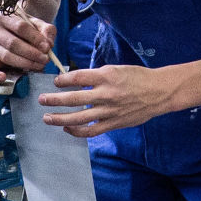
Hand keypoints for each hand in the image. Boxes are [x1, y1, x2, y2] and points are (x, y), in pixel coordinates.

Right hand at [0, 8, 54, 74]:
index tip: (47, 47)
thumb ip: (47, 31)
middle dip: (31, 53)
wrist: (18, 36)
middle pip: (13, 43)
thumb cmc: (29, 30)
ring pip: (6, 56)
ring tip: (39, 66)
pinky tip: (3, 78)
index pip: (20, 27)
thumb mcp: (39, 26)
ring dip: (25, 63)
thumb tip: (48, 44)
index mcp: (4, 17)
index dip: (35, 38)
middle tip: (45, 59)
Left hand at [41, 64, 176, 136]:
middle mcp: (106, 94)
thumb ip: (96, 76)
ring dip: (60, 118)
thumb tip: (75, 82)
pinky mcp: (113, 123)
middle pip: (73, 99)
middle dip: (54, 100)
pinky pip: (91, 130)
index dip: (63, 80)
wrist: (159, 92)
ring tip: (47, 118)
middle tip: (41, 100)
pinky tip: (67, 128)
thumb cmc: (137, 78)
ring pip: (79, 118)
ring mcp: (109, 111)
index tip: (55, 82)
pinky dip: (77, 131)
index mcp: (107, 76)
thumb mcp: (116, 69)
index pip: (77, 78)